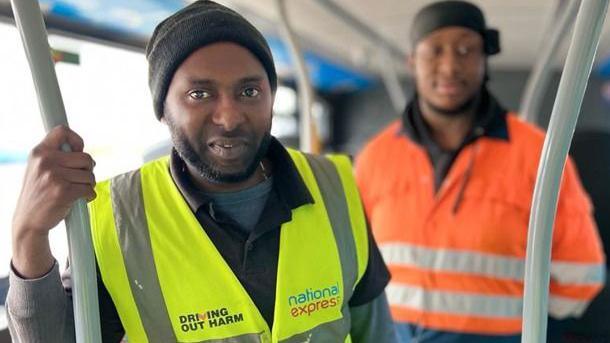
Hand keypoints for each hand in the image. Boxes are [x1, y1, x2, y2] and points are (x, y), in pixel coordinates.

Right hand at [12, 125, 95, 277]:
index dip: (76, 139)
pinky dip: (89, 195)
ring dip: (89, 184)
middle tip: (80, 178)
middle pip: (86, 157)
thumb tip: (82, 150)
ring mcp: (54, 177)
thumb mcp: (39, 168)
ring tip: (77, 190)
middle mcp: (46, 161)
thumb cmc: (39, 194)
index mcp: (39, 152)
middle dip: (88, 169)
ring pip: (90, 175)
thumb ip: (56, 156)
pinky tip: (80, 199)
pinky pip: (89, 189)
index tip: (78, 151)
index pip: (61, 131)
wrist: (28, 221)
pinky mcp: (63, 192)